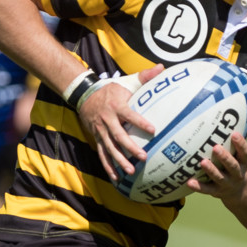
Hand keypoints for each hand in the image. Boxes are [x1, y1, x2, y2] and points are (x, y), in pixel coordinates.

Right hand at [77, 65, 163, 180]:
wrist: (84, 94)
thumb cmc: (110, 89)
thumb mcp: (126, 82)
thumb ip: (145, 76)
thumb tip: (162, 68)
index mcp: (117, 106)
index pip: (130, 115)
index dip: (140, 122)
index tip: (153, 130)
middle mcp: (108, 120)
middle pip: (119, 136)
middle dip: (130, 148)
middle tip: (143, 157)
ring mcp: (101, 131)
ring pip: (110, 148)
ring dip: (119, 161)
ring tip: (130, 171)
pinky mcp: (97, 138)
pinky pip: (102, 154)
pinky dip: (108, 166)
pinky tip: (116, 178)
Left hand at [186, 133, 246, 197]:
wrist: (240, 192)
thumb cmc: (235, 166)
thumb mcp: (239, 156)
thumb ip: (232, 143)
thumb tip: (222, 116)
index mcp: (243, 163)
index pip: (245, 152)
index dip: (240, 143)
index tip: (234, 133)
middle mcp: (237, 174)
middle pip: (232, 166)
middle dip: (224, 157)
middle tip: (216, 147)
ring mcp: (227, 184)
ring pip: (219, 177)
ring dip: (211, 170)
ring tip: (202, 162)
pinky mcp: (216, 191)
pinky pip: (207, 190)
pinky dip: (198, 187)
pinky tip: (189, 182)